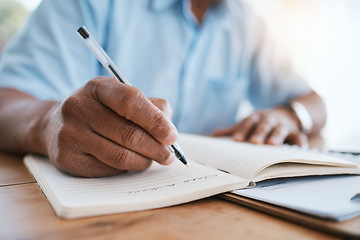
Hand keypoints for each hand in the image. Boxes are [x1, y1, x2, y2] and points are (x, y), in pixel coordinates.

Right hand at [43, 77, 177, 176]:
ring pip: (119, 156)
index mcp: (97, 87)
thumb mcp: (122, 99)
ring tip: (152, 160)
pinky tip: (129, 163)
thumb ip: (151, 108)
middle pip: (128, 133)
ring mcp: (69, 133)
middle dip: (156, 148)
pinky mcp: (65, 158)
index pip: (131, 101)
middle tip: (169, 156)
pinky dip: (125, 169)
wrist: (57, 126)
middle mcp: (78, 106)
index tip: (172, 136)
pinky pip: (107, 169)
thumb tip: (169, 132)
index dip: (156, 120)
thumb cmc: (101, 112)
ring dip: (143, 161)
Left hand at [212, 107, 307, 145]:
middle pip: (263, 125)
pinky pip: (298, 137)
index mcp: (255, 118)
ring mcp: (282, 126)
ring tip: (273, 145)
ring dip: (276, 136)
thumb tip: (213, 136)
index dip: (241, 131)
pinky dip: (299, 143)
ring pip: (280, 130)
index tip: (235, 140)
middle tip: (253, 142)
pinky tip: (298, 150)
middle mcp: (269, 120)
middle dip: (258, 133)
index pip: (247, 123)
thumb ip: (232, 129)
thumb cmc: (261, 122)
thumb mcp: (247, 122)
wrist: (286, 113)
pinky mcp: (295, 132)